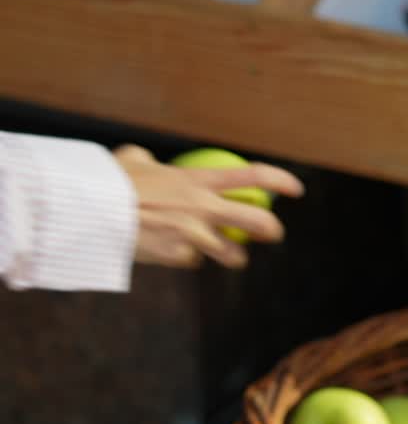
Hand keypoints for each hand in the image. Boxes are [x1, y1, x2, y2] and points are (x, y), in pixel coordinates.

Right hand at [114, 144, 303, 268]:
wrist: (95, 210)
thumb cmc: (110, 181)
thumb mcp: (133, 161)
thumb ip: (149, 162)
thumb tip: (148, 161)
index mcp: (199, 180)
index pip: (252, 177)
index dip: (280, 181)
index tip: (297, 189)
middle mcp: (204, 207)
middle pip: (258, 223)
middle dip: (271, 231)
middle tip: (272, 234)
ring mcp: (194, 235)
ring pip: (232, 255)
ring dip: (233, 259)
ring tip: (230, 258)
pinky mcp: (179, 257)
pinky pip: (191, 262)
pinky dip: (184, 259)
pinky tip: (170, 254)